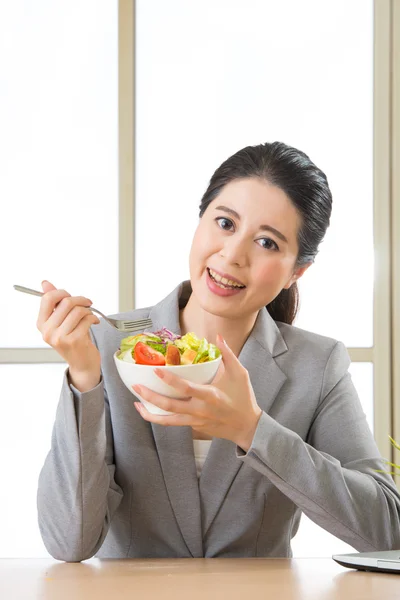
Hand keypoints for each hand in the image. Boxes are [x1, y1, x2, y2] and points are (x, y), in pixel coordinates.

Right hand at [36, 280, 101, 390]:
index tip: (70, 296)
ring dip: (88, 310)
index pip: (47, 298)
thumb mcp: (61, 321)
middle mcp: (48, 331)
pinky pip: (87, 319)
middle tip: (88, 303)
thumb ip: (54, 302)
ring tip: (90, 315)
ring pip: (78, 310)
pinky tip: (94, 322)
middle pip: (66, 302)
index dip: (61, 292)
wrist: (82, 364)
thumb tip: (45, 283)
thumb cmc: (73, 340)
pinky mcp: (74, 341)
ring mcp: (60, 337)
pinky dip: (94, 318)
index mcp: (41, 324)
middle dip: (81, 300)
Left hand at [132, 334, 262, 450]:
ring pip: (168, 421)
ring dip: (150, 413)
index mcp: (210, 396)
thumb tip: (218, 337)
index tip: (156, 371)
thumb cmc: (243, 398)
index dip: (170, 380)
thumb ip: (228, 355)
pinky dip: (161, 417)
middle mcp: (200, 410)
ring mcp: (196, 421)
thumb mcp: (240, 374)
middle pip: (170, 406)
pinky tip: (151, 410)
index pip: (186, 388)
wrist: (246, 427)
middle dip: (150, 397)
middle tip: (136, 387)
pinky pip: (174, 423)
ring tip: (137, 404)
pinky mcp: (194, 427)